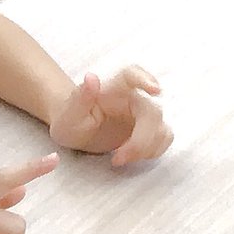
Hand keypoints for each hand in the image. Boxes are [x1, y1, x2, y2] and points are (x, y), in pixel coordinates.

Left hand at [48, 67, 173, 166]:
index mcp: (113, 88)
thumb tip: (92, 77)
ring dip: (146, 149)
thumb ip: (80, 98)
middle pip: (152, 113)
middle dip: (141, 140)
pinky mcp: (150, 130)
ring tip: (120, 159)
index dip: (146, 80)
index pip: (132, 75)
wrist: (76, 132)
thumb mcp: (69, 113)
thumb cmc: (71, 120)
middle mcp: (133, 98)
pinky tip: (132, 157)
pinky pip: (164, 139)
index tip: (156, 91)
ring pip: (162, 129)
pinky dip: (152, 152)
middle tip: (118, 158)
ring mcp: (144, 115)